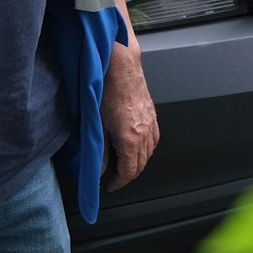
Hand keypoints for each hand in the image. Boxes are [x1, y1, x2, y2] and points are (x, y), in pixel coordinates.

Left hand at [101, 44, 159, 190]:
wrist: (121, 67)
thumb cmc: (107, 90)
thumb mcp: (98, 125)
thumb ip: (101, 151)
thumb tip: (100, 168)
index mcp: (130, 139)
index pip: (129, 171)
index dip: (119, 182)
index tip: (111, 185)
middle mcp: (144, 134)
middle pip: (141, 164)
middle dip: (128, 175)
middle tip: (115, 177)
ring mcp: (151, 124)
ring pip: (149, 153)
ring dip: (138, 162)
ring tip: (125, 164)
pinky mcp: (153, 115)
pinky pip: (154, 139)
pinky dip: (147, 148)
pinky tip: (139, 146)